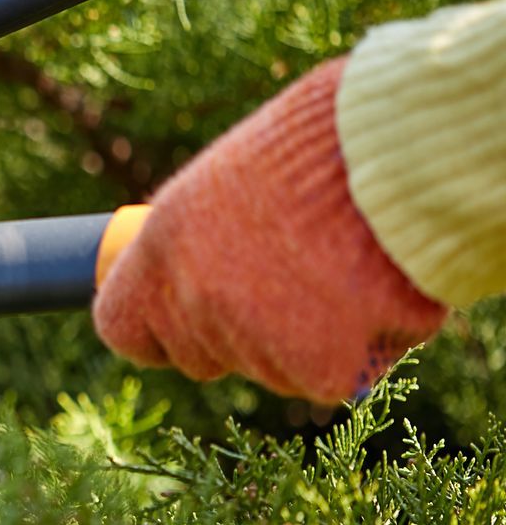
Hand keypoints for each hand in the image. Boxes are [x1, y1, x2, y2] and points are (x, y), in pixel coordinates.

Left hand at [93, 59, 446, 402]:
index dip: (156, 331)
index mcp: (162, 244)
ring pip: (269, 370)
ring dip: (305, 338)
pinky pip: (328, 379)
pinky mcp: (314, 365)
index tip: (181, 319)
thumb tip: (194, 272)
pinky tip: (373, 295)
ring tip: (343, 268)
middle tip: (293, 278)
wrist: (400, 148)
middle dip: (240, 333)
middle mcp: (194, 297)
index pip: (122, 329)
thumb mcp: (233, 177)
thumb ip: (204, 237)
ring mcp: (249, 336)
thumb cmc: (325, 145)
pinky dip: (357, 350)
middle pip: (201, 357)